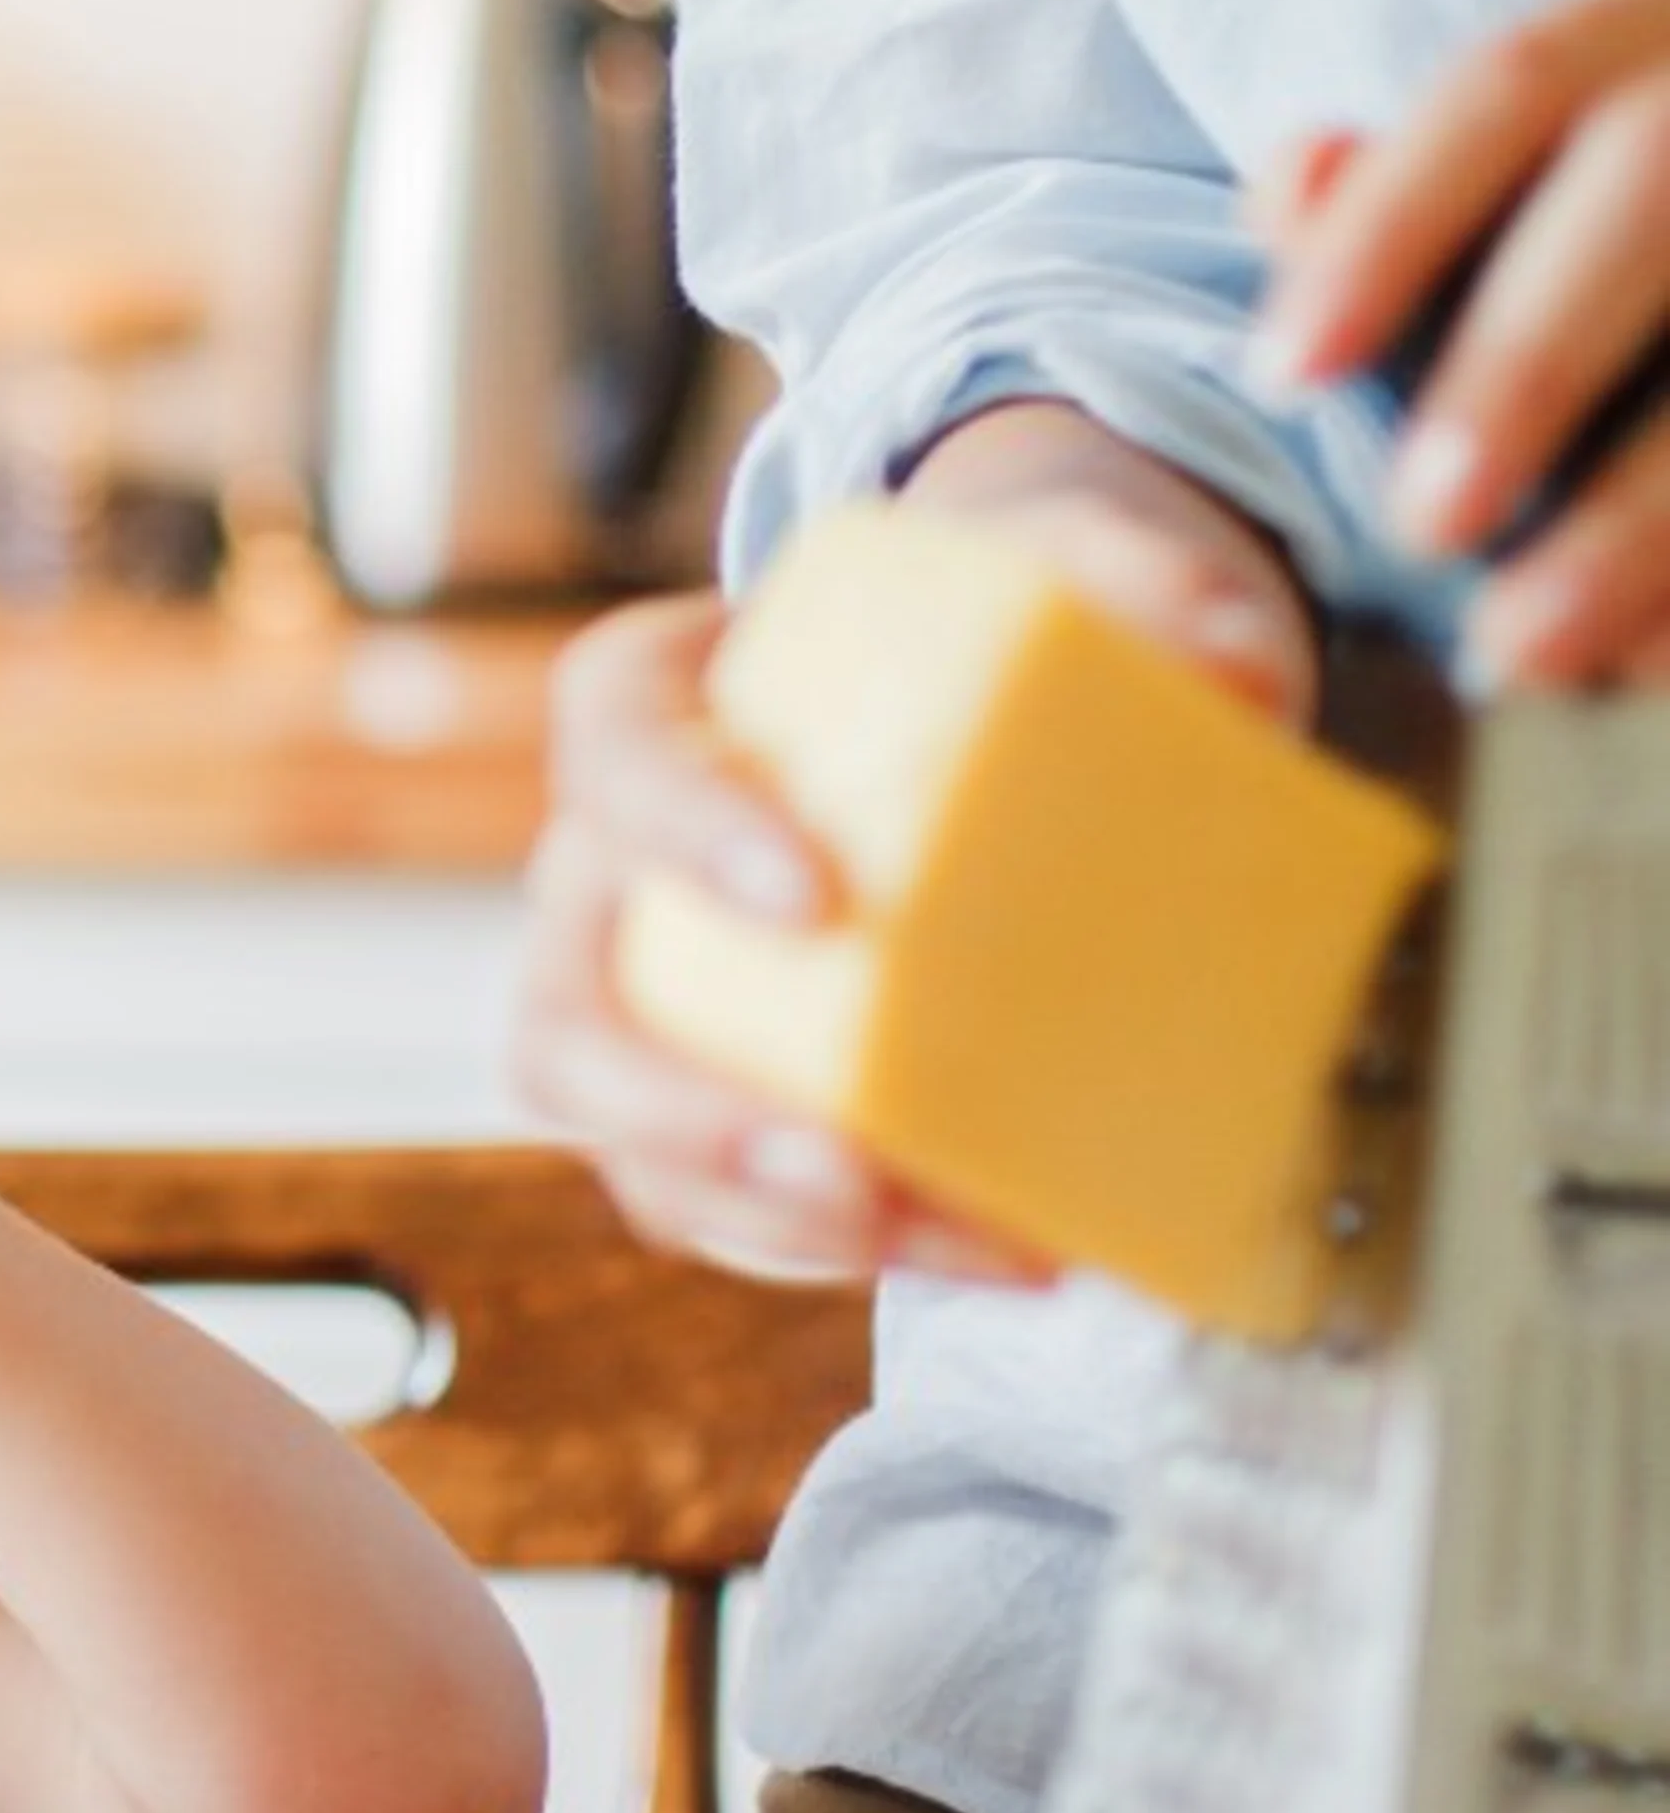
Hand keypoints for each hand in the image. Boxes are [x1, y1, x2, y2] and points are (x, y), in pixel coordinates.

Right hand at [510, 412, 1313, 1285]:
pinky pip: (705, 1198)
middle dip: (679, 1108)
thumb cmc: (978, 631)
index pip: (614, 753)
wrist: (972, 702)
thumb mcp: (1062, 566)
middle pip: (568, 1004)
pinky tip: (977, 1246)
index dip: (683, 833)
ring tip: (918, 1237)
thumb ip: (1143, 585)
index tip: (813, 899)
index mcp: (649, 706)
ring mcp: (627, 995)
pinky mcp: (690, 1096)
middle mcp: (602, 866)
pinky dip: (826, 1245)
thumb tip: (1245, 673)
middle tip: (837, 1161)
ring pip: (619, 1133)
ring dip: (751, 1208)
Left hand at [1251, 0, 1669, 684]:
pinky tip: (1651, 666)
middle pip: (1649, 181)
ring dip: (1641, 515)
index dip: (1384, 231)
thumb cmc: (1639, 225)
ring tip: (1524, 652)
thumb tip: (1290, 182)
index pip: (1509, 87)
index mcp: (1667, 11)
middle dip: (1524, 361)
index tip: (1278, 377)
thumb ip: (1413, 189)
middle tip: (1418, 528)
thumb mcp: (1553, 165)